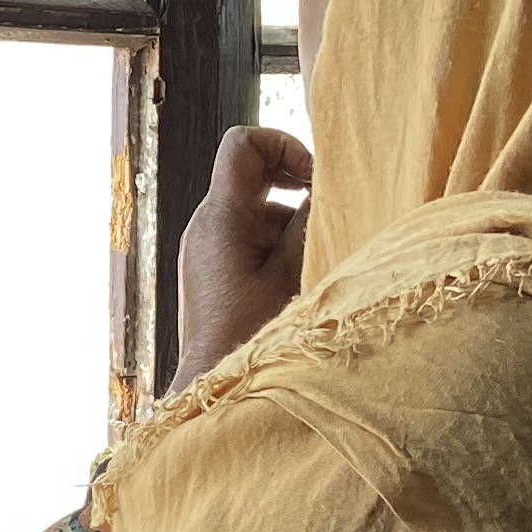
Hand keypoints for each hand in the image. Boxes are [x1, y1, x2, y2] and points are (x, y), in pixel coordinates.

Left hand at [171, 123, 312, 385]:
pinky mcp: (212, 269)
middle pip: (251, 172)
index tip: (314, 179)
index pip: (242, 143)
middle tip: (325, 214)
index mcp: (220, 217)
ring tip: (314, 259)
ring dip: (290, 222)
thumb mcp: (291, 274)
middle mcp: (205, 225)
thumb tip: (326, 185)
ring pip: (255, 208)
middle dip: (294, 186)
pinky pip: (247, 236)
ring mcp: (206, 247)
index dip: (283, 145)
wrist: (213, 388)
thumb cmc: (250, 336)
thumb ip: (309, 223)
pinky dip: (276, 244)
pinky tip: (298, 278)